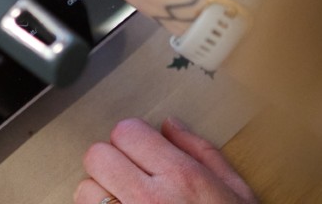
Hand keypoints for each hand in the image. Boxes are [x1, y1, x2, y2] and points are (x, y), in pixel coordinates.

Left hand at [75, 118, 257, 203]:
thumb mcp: (236, 193)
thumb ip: (202, 152)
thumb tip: (169, 125)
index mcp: (181, 177)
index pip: (126, 131)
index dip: (133, 139)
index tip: (143, 153)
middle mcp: (148, 199)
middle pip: (97, 155)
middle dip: (111, 162)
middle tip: (130, 177)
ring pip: (84, 190)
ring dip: (100, 194)